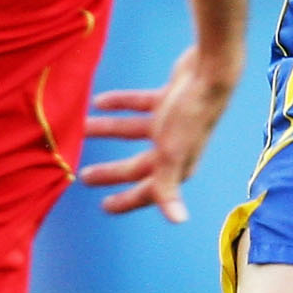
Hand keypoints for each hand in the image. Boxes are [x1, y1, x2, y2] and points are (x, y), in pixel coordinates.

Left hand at [79, 44, 241, 222]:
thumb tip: (179, 221)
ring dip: (108, 130)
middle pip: (137, 165)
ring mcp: (171, 122)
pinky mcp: (170, 98)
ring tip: (81, 127)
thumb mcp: (173, 154)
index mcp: (176, 165)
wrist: (211, 71)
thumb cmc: (191, 115)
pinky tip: (99, 101)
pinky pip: (140, 104)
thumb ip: (168, 187)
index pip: (148, 190)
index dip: (127, 200)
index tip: (105, 206)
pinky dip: (120, 103)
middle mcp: (174, 147)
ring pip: (132, 131)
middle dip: (111, 171)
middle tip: (84, 175)